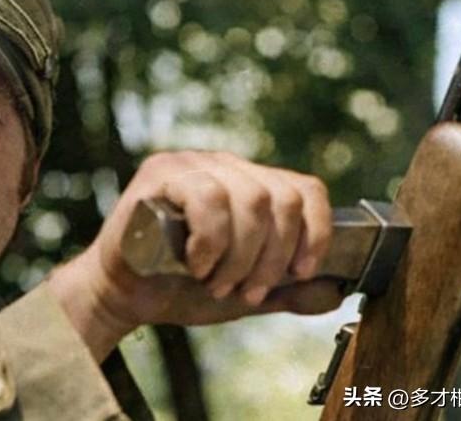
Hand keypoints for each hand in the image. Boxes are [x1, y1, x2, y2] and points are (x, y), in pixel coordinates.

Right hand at [47, 151, 343, 360]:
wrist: (124, 297)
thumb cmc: (180, 288)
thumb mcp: (246, 294)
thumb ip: (288, 292)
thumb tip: (335, 292)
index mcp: (250, 185)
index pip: (304, 189)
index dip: (315, 232)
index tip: (302, 271)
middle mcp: (225, 167)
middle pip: (280, 198)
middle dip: (271, 257)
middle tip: (246, 291)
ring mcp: (192, 164)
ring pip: (250, 198)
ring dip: (239, 255)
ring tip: (215, 281)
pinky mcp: (160, 173)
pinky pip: (207, 197)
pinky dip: (210, 241)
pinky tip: (195, 263)